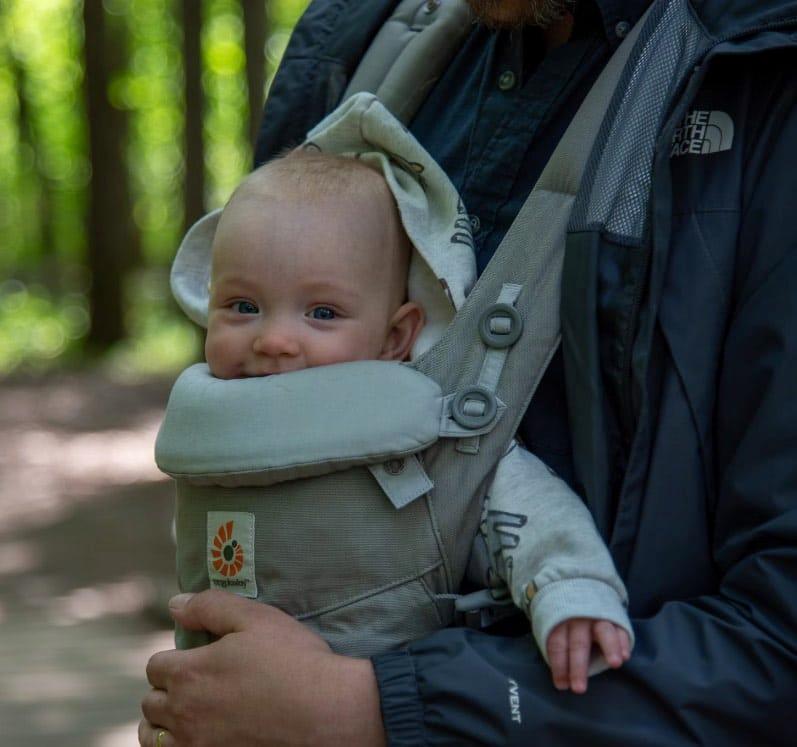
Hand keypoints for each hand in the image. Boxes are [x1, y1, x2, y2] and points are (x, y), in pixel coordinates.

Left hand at [139, 590, 385, 746]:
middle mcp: (184, 714)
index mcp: (190, 672)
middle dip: (167, 690)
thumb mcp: (256, 619)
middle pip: (151, 703)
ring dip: (164, 725)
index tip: (195, 659)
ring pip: (154, 738)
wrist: (328, 713)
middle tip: (195, 686)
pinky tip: (201, 738)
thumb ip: (210, 606)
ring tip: (188, 716)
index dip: (174, 659)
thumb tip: (175, 605)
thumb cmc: (294, 661)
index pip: (155, 666)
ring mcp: (196, 746)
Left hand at [546, 618, 630, 693]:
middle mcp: (579, 618)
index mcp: (559, 620)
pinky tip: (625, 655)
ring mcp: (599, 616)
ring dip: (610, 647)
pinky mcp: (615, 616)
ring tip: (614, 664)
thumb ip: (558, 646)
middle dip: (578, 666)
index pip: (557, 644)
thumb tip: (560, 679)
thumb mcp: (554, 625)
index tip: (562, 685)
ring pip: (604, 632)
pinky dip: (623, 641)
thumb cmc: (565, 616)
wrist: (580, 588)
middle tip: (578, 688)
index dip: (559, 665)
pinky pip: (621, 629)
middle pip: (578, 643)